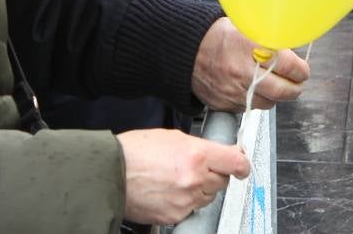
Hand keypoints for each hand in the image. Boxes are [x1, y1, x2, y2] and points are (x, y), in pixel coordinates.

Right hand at [117, 128, 250, 225]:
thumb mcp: (171, 136)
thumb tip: (214, 153)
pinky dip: (183, 202)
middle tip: (194, 167)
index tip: (241, 165)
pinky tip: (167, 190)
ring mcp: (185, 201)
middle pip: (222, 181)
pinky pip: (190, 209)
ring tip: (175, 178)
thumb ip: (197, 146)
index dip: (242, 164)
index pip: (236, 162)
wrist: (111, 172)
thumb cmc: (134, 151)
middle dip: (213, 174)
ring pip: (207, 197)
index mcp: (196, 155)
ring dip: (198, 189)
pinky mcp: (175, 216)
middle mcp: (194, 179)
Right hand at [191, 18, 309, 110]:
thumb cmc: (213, 36)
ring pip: (269, 103)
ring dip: (276, 96)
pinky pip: (250, 108)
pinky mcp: (226, 105)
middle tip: (296, 82)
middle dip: (295, 87)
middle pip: (284, 91)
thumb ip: (266, 38)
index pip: (289, 66)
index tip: (302, 69)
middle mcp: (243, 72)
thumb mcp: (242, 26)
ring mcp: (234, 91)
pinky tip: (253, 89)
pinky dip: (256, 100)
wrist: (183, 51)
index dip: (300, 69)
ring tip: (274, 85)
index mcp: (249, 48)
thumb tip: (289, 49)